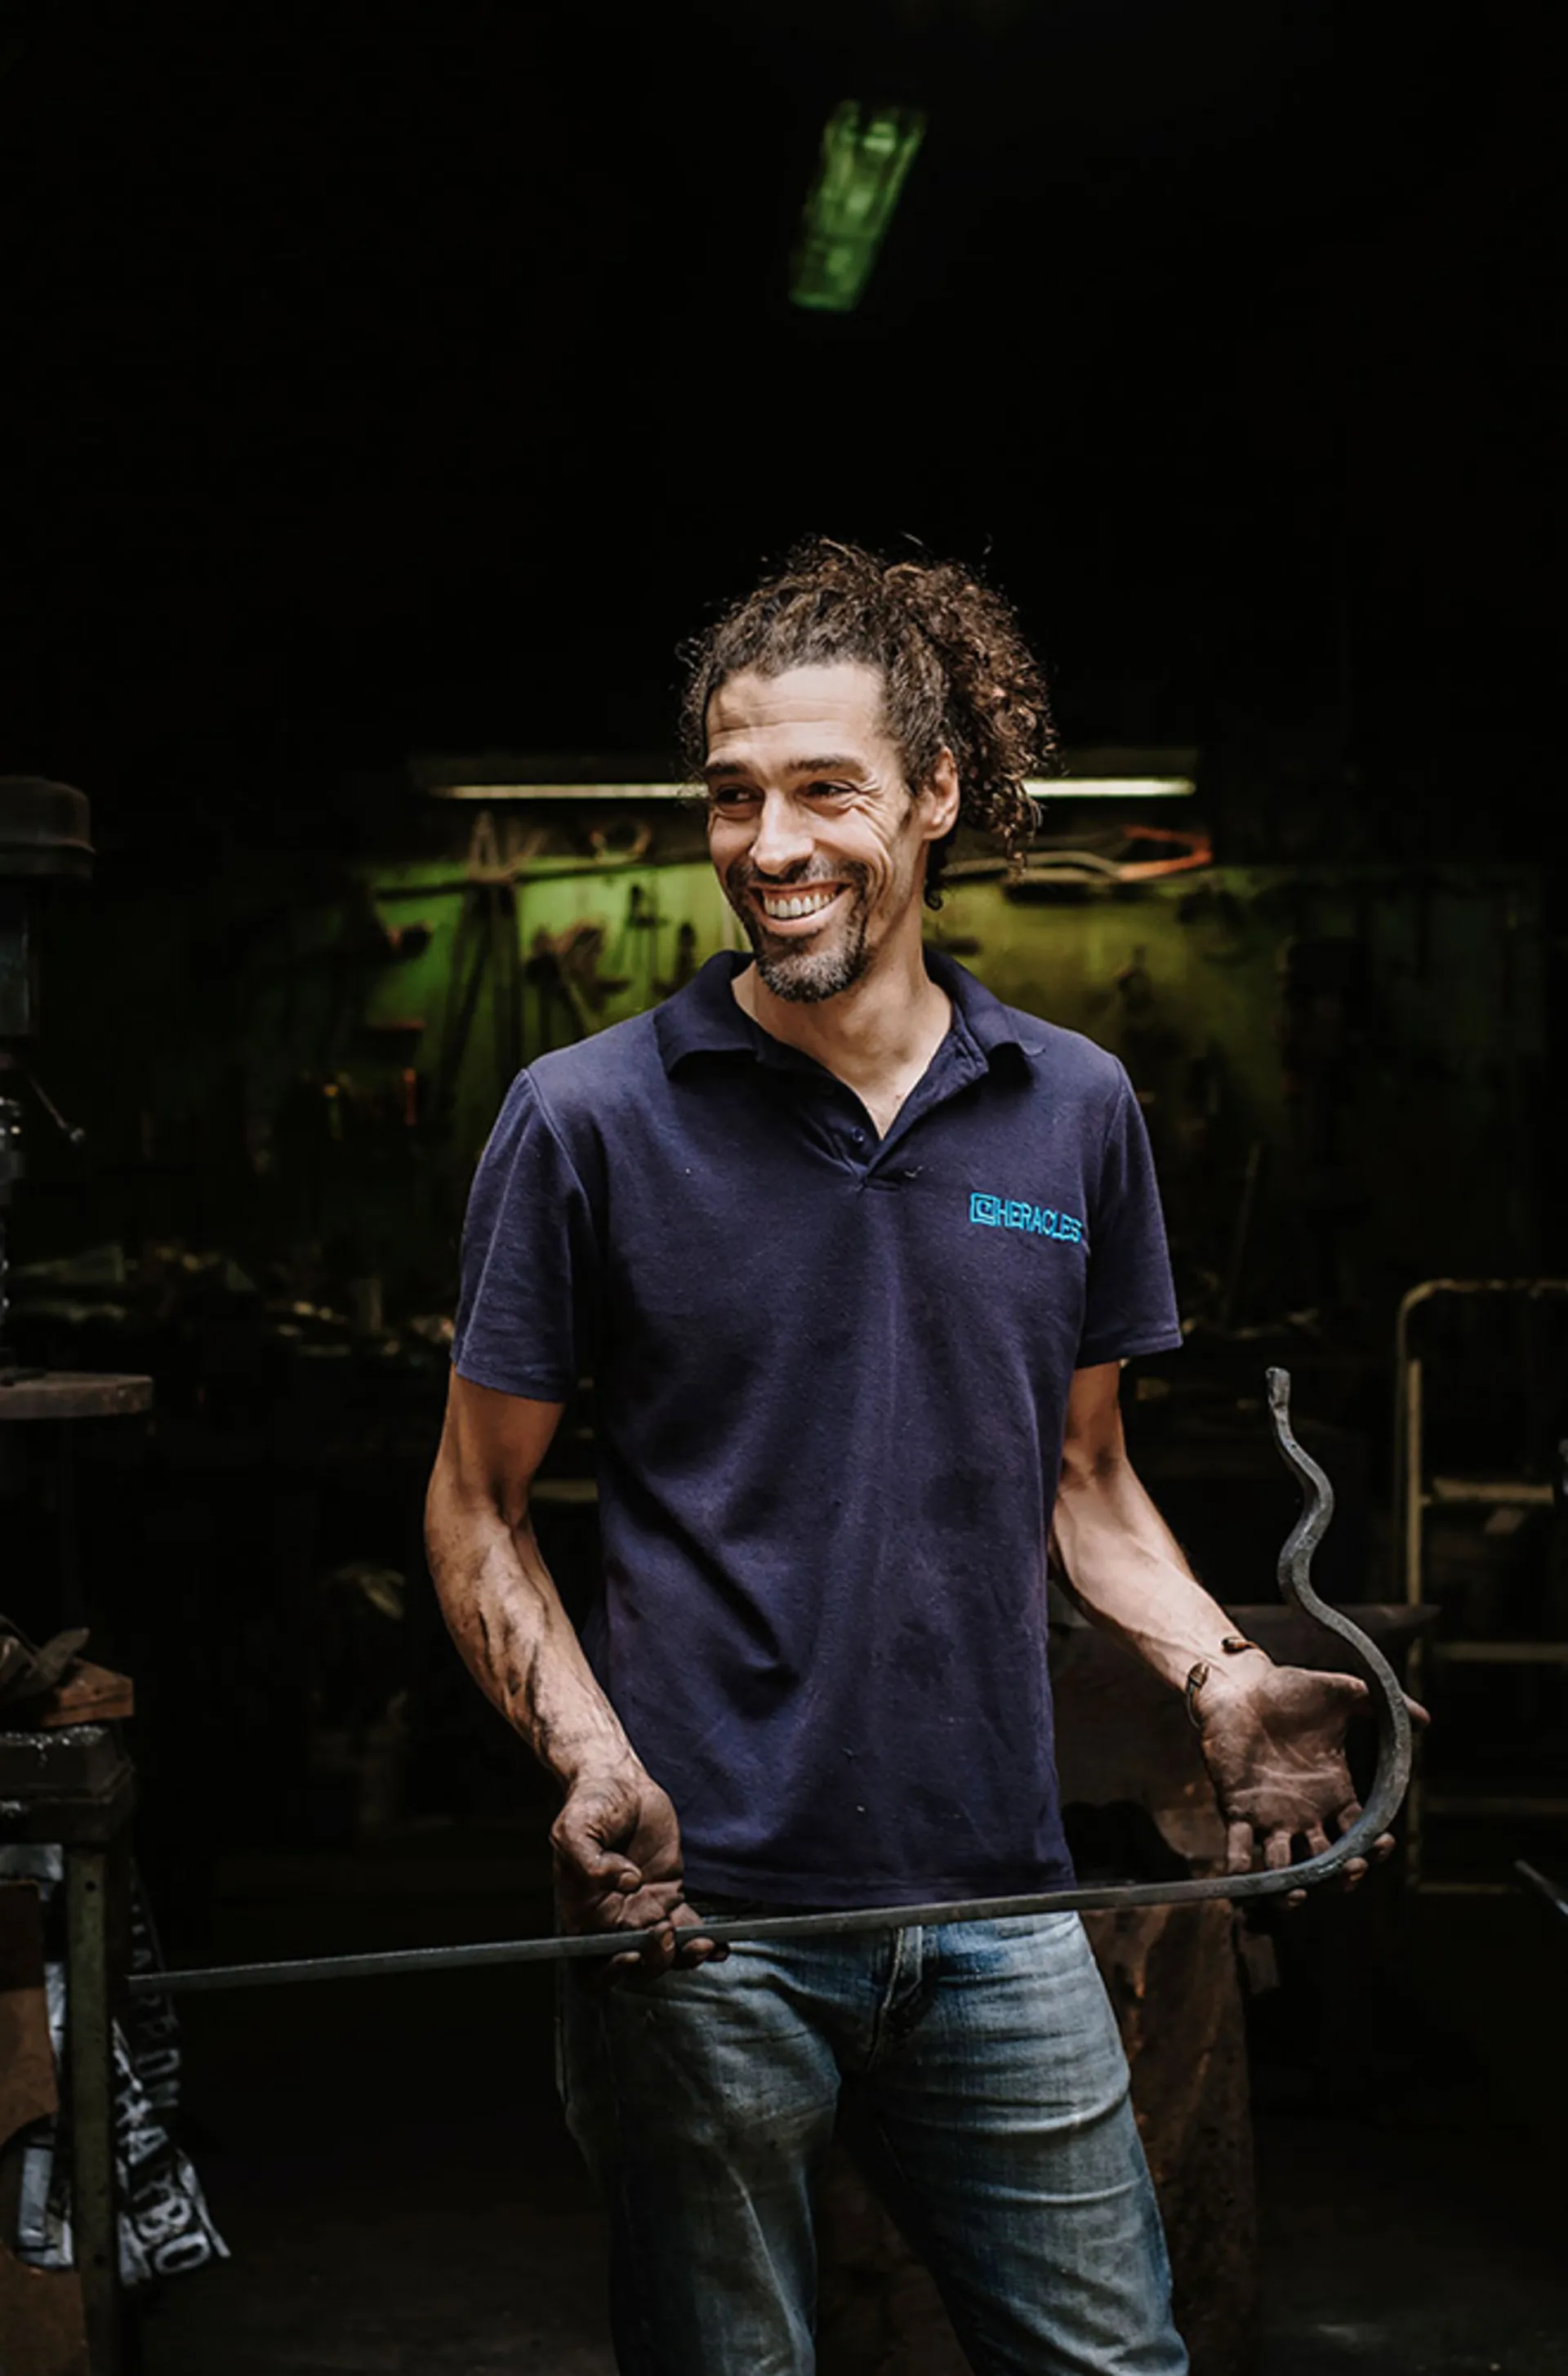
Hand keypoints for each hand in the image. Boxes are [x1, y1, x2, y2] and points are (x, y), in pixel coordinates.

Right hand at [551, 1760, 723, 1981]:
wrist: (618, 1781)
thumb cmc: (589, 1804)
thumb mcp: (575, 1827)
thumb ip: (590, 1860)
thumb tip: (626, 1882)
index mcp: (584, 1913)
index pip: (589, 1964)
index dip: (608, 1971)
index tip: (630, 1952)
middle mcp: (613, 1919)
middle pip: (634, 1965)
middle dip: (654, 1959)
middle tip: (665, 1931)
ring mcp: (643, 1909)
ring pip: (664, 1952)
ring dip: (684, 1957)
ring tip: (703, 1944)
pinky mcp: (669, 1894)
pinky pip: (687, 1927)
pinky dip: (704, 1940)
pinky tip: (718, 1944)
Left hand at [1194, 1660, 1428, 1905]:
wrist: (1239, 1685)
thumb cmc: (1289, 1690)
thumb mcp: (1341, 1694)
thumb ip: (1380, 1706)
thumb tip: (1425, 1719)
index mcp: (1333, 1793)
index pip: (1361, 1836)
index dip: (1375, 1849)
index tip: (1384, 1842)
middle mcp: (1304, 1813)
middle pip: (1328, 1864)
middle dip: (1342, 1876)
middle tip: (1351, 1867)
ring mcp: (1270, 1815)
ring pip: (1284, 1869)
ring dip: (1291, 1890)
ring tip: (1297, 1893)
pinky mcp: (1237, 1809)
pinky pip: (1238, 1849)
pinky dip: (1240, 1870)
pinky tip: (1246, 1878)